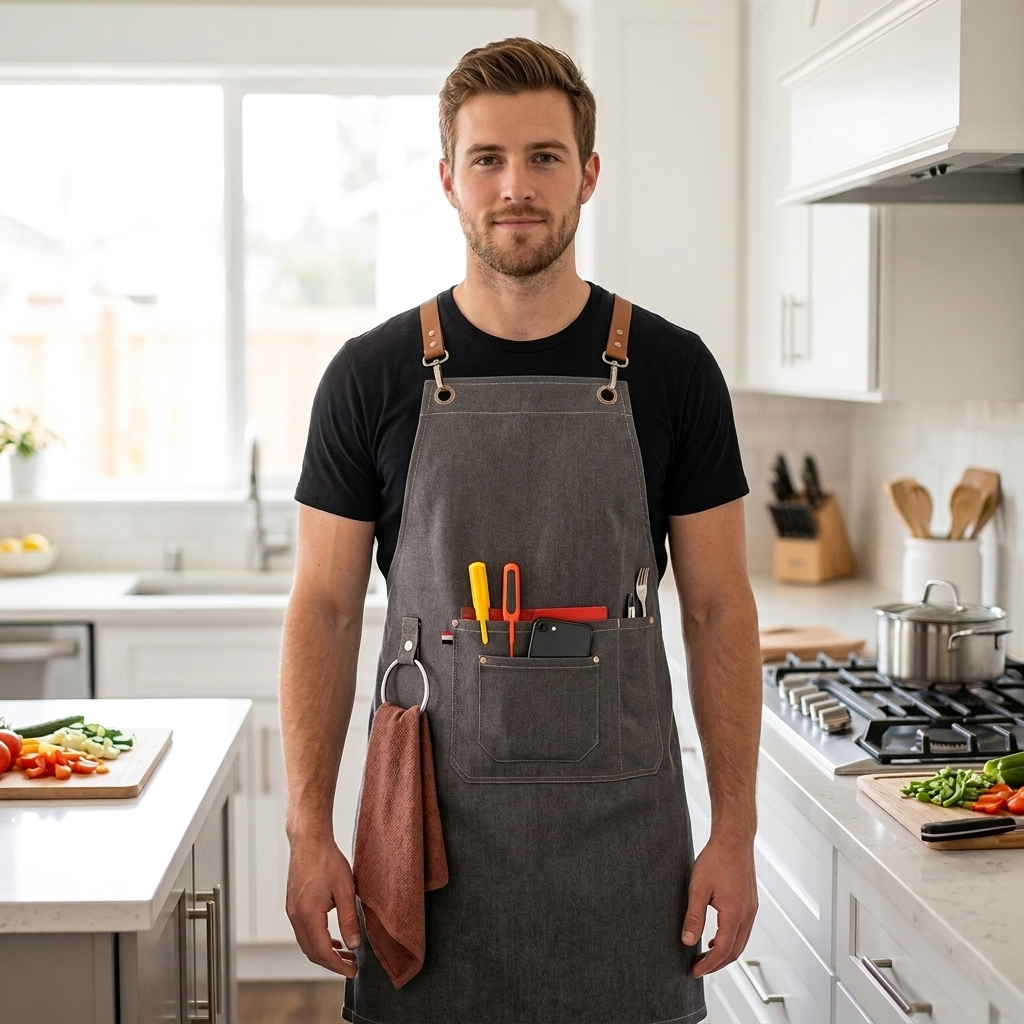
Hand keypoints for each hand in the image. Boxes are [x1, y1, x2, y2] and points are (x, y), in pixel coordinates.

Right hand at [286, 834, 361, 977]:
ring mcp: (292, 911)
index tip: (352, 971)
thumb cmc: (327, 860)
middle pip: (312, 952)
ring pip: (307, 943)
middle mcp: (296, 916)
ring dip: (324, 952)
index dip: (337, 965)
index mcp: (308, 914)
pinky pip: (304, 931)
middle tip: (351, 965)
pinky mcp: (293, 905)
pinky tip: (332, 938)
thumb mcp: (345, 890)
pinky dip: (318, 940)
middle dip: (331, 963)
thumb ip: (349, 919)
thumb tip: (354, 944)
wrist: (309, 840)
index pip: (322, 952)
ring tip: (345, 953)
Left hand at [681, 833, 757, 977]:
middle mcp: (747, 915)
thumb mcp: (698, 888)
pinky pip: (743, 930)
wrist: (734, 839)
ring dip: (725, 954)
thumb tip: (687, 941)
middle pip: (735, 951)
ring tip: (705, 957)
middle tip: (698, 968)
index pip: (723, 950)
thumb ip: (693, 917)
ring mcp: (751, 909)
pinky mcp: (750, 903)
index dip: (708, 965)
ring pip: (741, 942)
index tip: (694, 971)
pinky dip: (731, 940)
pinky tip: (716, 938)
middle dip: (717, 964)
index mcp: (735, 913)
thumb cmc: (715, 859)